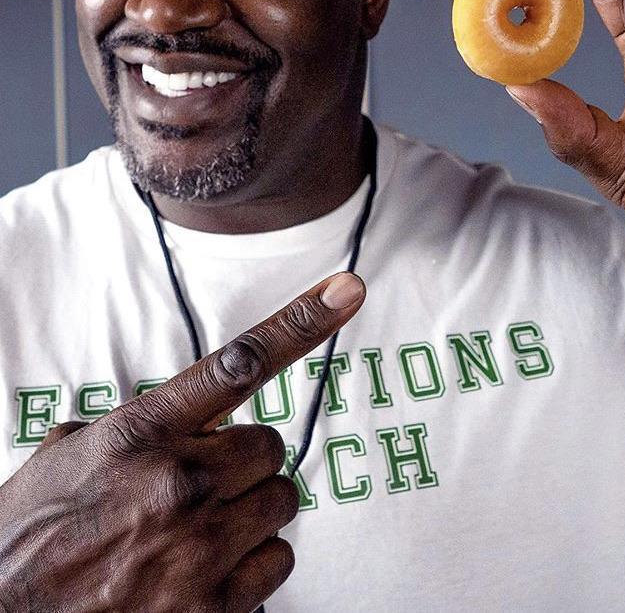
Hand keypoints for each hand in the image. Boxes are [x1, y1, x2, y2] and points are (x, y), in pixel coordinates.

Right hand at [0, 272, 364, 611]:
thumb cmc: (31, 536)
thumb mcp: (70, 455)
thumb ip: (136, 424)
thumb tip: (182, 413)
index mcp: (143, 431)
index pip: (240, 361)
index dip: (302, 320)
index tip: (346, 289)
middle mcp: (180, 481)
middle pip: (271, 446)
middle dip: (244, 462)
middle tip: (202, 483)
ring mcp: (199, 547)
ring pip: (280, 502)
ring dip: (248, 512)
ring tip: (194, 531)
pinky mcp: (212, 607)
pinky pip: (278, 562)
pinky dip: (252, 566)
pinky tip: (204, 572)